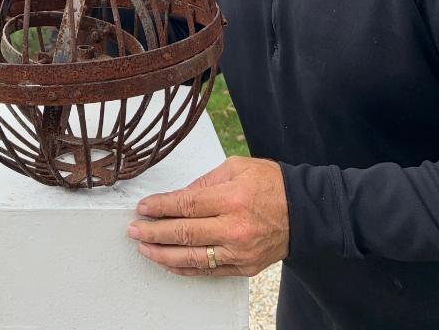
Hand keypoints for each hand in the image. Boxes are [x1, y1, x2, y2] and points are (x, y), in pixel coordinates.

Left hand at [127, 156, 288, 276]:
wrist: (304, 212)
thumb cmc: (271, 184)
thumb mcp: (236, 168)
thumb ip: (204, 182)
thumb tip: (178, 196)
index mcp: (232, 198)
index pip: (186, 205)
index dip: (160, 207)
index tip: (143, 208)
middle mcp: (234, 228)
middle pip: (184, 233)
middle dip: (154, 232)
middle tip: (134, 230)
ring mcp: (239, 251)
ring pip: (193, 258)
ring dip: (163, 254)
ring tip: (144, 249)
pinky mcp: (244, 267)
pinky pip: (209, 271)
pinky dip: (186, 269)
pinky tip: (169, 262)